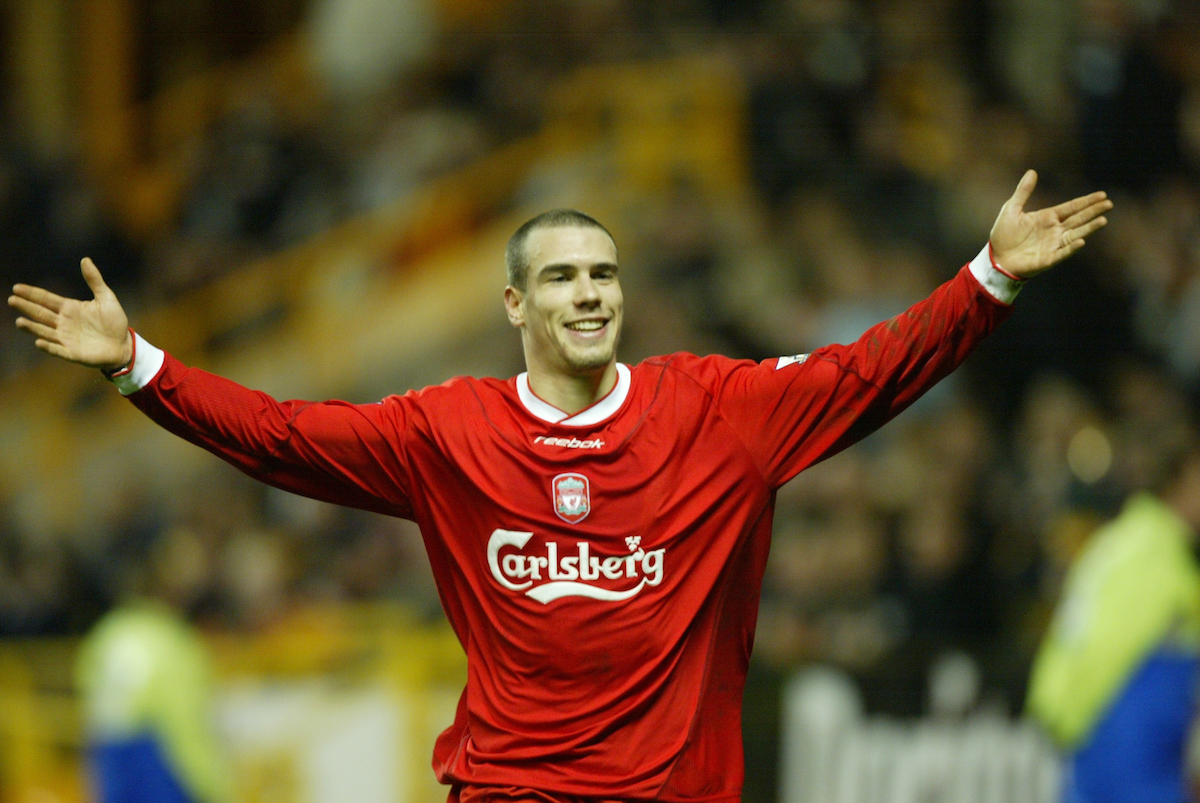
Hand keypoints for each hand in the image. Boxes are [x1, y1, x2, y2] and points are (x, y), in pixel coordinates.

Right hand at [8, 258, 132, 370]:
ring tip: (20, 321)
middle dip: (26, 307)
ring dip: (32, 327)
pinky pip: (58, 349)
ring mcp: (66, 338)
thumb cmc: (114, 322)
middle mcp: (63, 323)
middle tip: (12, 300)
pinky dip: (48, 346)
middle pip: (41, 313)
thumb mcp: (106, 298)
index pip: (46, 299)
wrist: (124, 345)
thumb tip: (85, 259)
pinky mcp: (72, 353)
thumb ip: (94, 280)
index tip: (17, 288)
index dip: (32, 293)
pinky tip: (39, 342)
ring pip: (45, 331)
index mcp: (69, 308)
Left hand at [989, 170, 1112, 278]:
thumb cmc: (1003, 235)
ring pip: (1075, 234)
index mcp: (1047, 217)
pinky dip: (1072, 247)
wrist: (995, 258)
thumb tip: (1032, 171)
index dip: (1086, 201)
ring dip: (1089, 228)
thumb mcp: (1011, 209)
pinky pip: (1062, 252)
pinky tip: (1081, 241)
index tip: (1102, 195)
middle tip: (1109, 204)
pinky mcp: (1048, 259)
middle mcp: (1054, 230)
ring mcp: (1053, 245)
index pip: (1071, 207)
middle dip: (1093, 211)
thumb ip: (1023, 192)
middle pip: (1078, 219)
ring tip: (1103, 220)